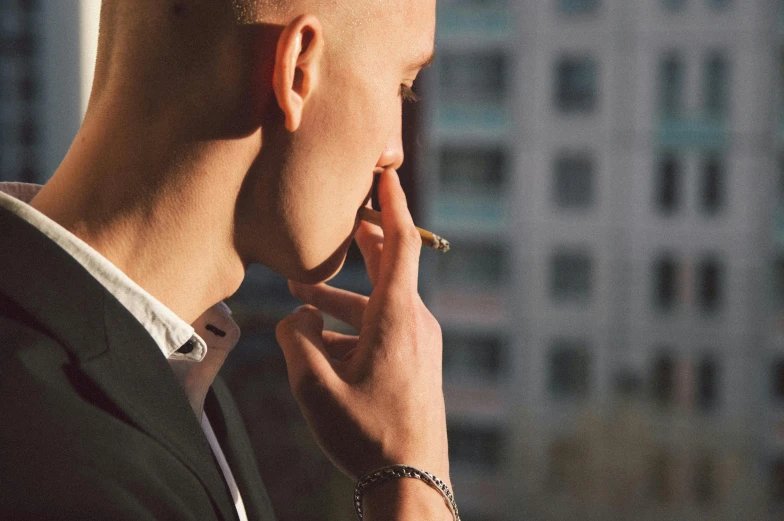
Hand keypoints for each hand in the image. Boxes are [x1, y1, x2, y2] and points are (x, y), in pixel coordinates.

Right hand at [276, 169, 449, 485]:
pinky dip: (353, 320)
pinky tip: (321, 336)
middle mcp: (414, 321)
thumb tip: (299, 315)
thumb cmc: (366, 434)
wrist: (411, 479)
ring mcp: (418, 342)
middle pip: (388, 265)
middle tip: (333, 219)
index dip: (391, 203)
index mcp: (397, 317)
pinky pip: (383, 325)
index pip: (399, 243)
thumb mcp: (314, 387)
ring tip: (301, 288)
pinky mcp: (415, 361)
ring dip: (343, 291)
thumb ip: (297, 340)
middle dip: (359, 240)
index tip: (384, 172)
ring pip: (379, 300)